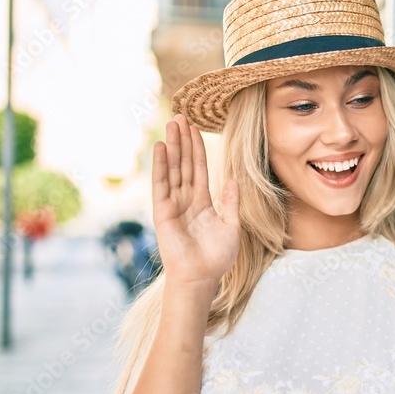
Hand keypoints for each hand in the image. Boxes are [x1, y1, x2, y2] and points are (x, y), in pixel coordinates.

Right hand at [152, 114, 240, 287]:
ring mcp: (173, 204)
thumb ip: (231, 202)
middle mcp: (186, 200)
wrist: (201, 277)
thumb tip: (233, 180)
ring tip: (171, 124)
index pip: (199, 169)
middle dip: (182, 140)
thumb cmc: (216, 257)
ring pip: (173, 169)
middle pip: (184, 163)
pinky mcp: (163, 212)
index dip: (197, 148)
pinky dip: (161, 165)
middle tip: (180, 116)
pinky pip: (161, 184)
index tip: (195, 128)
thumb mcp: (231, 226)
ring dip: (172, 146)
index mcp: (202, 202)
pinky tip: (161, 147)